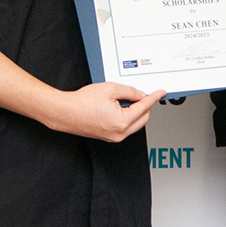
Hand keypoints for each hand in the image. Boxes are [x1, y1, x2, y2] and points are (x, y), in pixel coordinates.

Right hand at [43, 82, 164, 142]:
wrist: (65, 112)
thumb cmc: (81, 102)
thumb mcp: (110, 89)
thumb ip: (129, 91)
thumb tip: (140, 95)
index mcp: (122, 122)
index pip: (144, 107)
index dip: (154, 97)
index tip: (160, 93)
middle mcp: (119, 133)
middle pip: (143, 118)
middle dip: (146, 106)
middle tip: (143, 93)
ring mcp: (114, 137)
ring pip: (135, 124)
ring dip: (136, 112)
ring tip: (127, 99)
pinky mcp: (109, 137)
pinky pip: (125, 127)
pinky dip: (128, 117)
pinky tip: (121, 107)